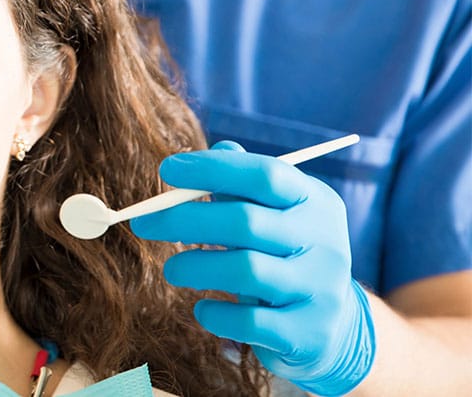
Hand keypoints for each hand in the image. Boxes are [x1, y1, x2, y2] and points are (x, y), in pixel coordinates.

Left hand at [130, 141, 374, 395]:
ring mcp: (320, 288)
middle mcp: (324, 241)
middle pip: (246, 221)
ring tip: (173, 270)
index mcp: (315, 201)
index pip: (265, 175)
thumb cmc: (287, 259)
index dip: (213, 168)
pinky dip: (215, 314)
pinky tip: (203, 309)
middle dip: (184, 220)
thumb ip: (247, 187)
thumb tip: (220, 144)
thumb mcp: (278, 217)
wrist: (334, 329)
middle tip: (143, 224)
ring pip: (245, 270)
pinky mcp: (308, 333)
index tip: (167, 170)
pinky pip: (249, 321)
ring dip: (195, 267)